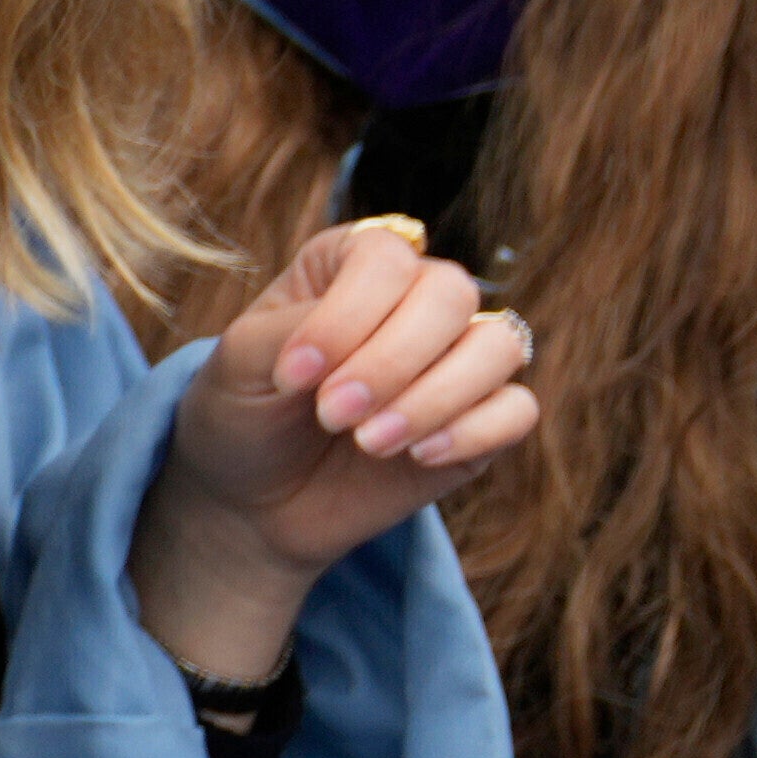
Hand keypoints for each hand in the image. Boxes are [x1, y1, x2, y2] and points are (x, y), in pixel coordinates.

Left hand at [134, 215, 537, 680]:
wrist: (254, 500)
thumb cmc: (244, 412)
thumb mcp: (239, 364)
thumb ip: (295, 332)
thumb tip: (361, 341)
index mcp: (352, 264)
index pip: (385, 258)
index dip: (347, 314)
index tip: (293, 375)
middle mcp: (416, 298)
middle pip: (451, 294)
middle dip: (391, 361)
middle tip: (332, 414)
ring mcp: (456, 358)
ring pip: (498, 346)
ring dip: (434, 398)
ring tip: (369, 443)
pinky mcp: (483, 420)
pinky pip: (518, 409)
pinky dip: (473, 432)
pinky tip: (417, 457)